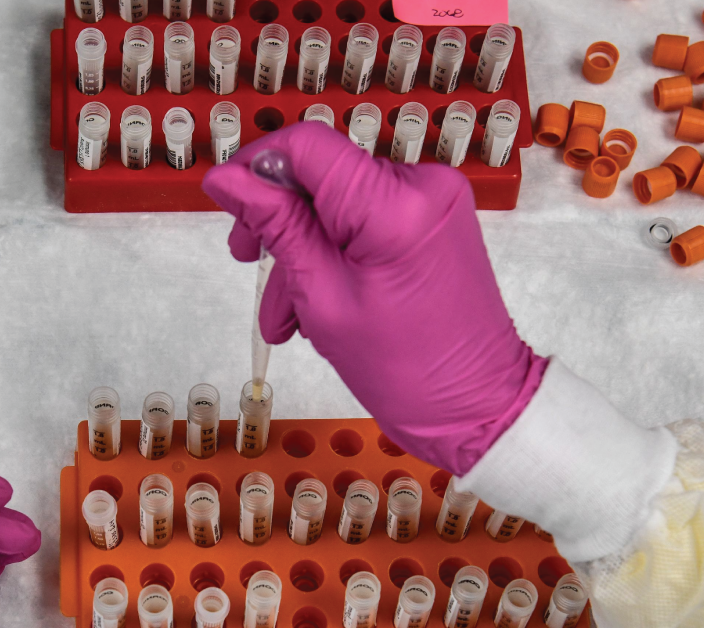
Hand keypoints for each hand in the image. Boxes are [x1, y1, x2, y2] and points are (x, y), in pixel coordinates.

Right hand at [202, 122, 546, 473]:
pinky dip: (337, 252)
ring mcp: (434, 199)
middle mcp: (422, 186)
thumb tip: (228, 180)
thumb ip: (276, 226)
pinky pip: (367, 217)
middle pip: (322, 173)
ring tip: (286, 312)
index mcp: (393, 205)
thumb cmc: (408, 370)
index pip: (307, 146)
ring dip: (304, 250)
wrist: (476, 405)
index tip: (227, 199)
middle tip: (249, 258)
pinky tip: (318, 301)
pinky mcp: (435, 217)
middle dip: (278, 219)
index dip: (256, 166)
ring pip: (339, 202)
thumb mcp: (322, 297)